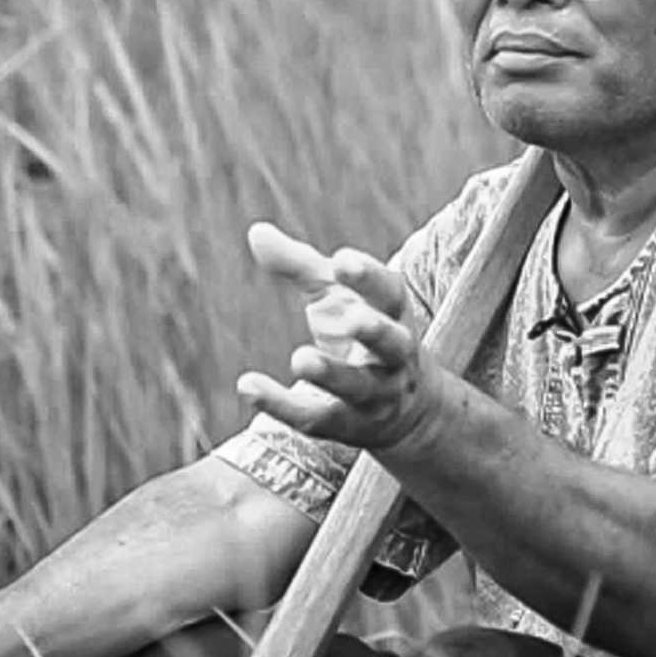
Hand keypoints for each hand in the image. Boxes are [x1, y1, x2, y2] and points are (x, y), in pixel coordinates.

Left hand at [237, 222, 444, 452]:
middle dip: (375, 331)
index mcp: (392, 314)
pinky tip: (247, 386)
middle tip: (352, 318)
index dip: (369, 278)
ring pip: (359, 387)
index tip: (342, 261)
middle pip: (392, 343)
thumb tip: (256, 231)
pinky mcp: (348, 426)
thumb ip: (300, 266)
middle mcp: (393, 355)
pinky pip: (317, 419)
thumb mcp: (337, 297)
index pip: (389, 294)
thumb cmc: (360, 332)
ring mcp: (375, 394)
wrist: (408, 409)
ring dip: (333, 375)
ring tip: (301, 359)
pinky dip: (282, 405)